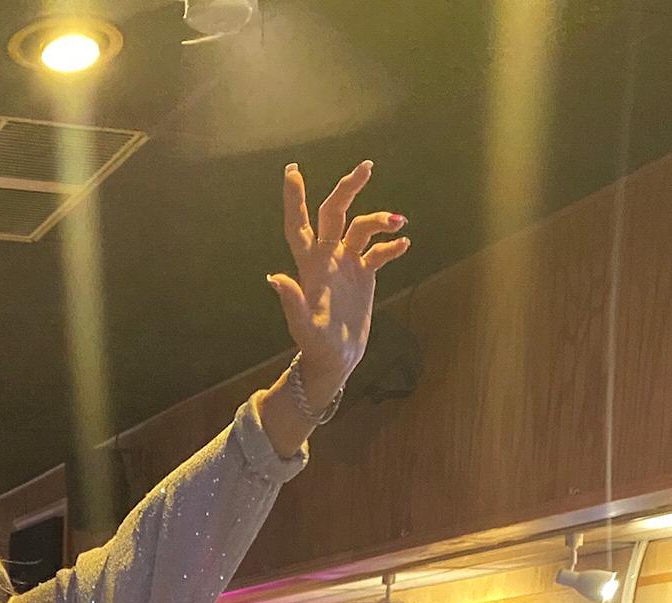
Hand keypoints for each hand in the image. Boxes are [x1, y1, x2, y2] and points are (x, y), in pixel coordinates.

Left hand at [269, 162, 409, 409]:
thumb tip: (274, 278)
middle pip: (336, 212)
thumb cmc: (316, 347)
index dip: (294, 198)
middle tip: (366, 166)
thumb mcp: (304, 327)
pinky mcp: (364, 275)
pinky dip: (391, 245)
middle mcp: (328, 258)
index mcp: (310, 266)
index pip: (299, 224)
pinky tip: (404, 245)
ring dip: (380, 220)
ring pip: (362, 227)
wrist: (336, 361)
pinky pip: (379, 251)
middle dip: (348, 188)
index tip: (292, 169)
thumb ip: (291, 302)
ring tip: (399, 222)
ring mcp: (346, 264)